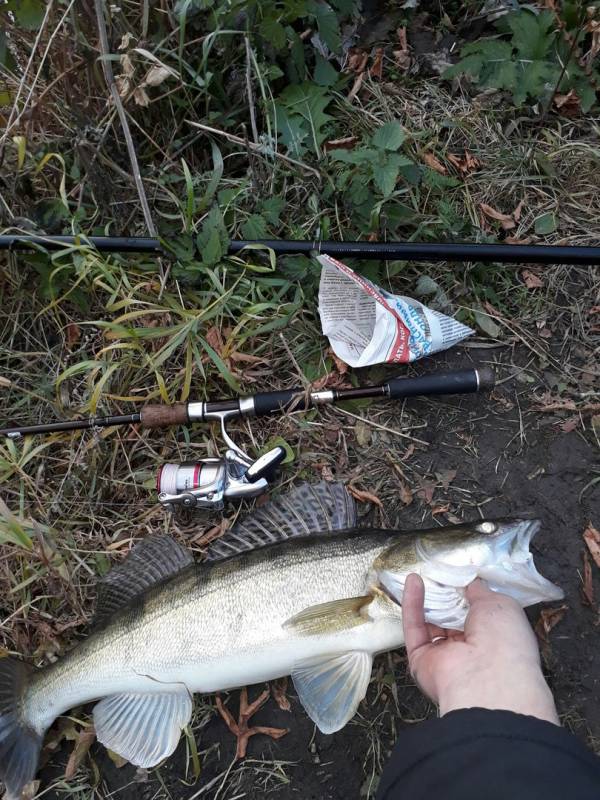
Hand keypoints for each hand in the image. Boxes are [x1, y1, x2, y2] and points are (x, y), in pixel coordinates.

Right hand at [402, 573, 558, 723]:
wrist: (487, 678)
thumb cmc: (504, 640)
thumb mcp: (500, 604)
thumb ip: (480, 591)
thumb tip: (471, 583)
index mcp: (495, 639)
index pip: (478, 614)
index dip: (469, 593)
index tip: (459, 573)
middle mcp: (470, 650)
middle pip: (452, 618)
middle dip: (445, 595)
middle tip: (438, 571)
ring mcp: (445, 656)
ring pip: (431, 622)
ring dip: (427, 598)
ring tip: (423, 572)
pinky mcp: (420, 659)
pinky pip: (414, 628)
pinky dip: (412, 604)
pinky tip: (413, 581)